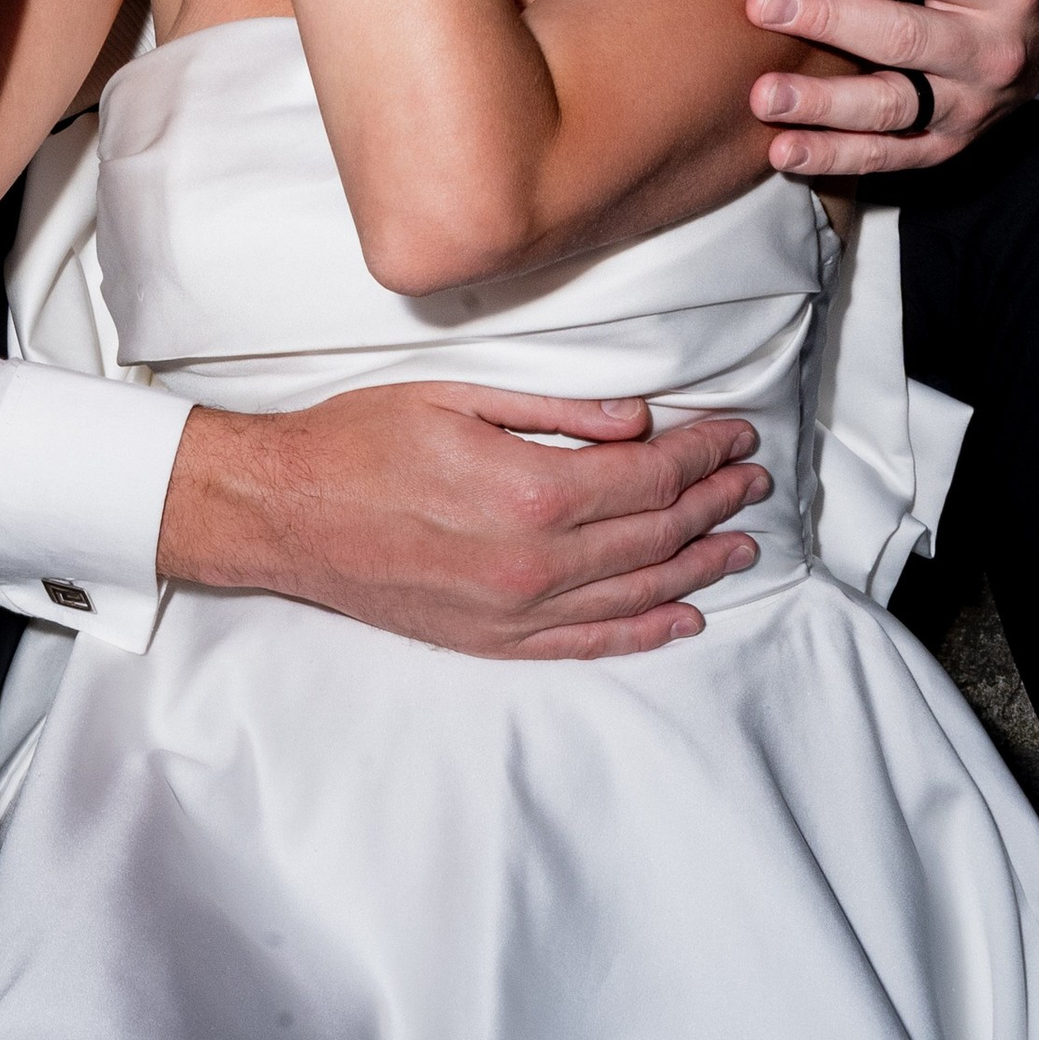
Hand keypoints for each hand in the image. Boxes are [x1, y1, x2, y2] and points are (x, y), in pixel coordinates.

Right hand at [158, 379, 770, 659]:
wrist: (286, 512)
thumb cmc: (359, 441)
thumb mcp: (457, 397)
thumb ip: (556, 411)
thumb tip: (637, 418)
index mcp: (532, 489)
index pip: (649, 473)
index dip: (702, 452)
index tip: (735, 434)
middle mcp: (536, 560)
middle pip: (655, 533)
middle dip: (712, 503)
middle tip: (752, 482)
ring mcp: (516, 609)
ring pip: (635, 591)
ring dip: (696, 566)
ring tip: (740, 545)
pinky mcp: (493, 640)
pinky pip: (589, 642)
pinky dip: (644, 631)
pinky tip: (683, 618)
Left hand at [744, 0, 1038, 177]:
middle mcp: (992, 46)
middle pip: (901, 34)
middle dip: (827, 18)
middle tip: (756, 2)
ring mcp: (971, 103)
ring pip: (893, 106)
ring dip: (825, 105)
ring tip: (760, 97)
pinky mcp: (946, 146)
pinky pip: (890, 158)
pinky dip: (836, 160)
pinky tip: (782, 154)